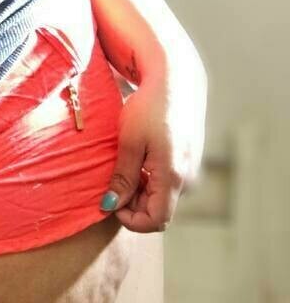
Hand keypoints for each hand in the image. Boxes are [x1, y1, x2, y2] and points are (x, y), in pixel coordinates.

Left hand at [99, 56, 206, 232]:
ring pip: (163, 197)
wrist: (175, 82)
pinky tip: (139, 159)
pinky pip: (169, 183)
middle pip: (159, 211)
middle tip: (113, 180)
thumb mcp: (129, 142)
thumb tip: (111, 206)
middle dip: (133, 204)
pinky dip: (151, 180)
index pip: (156, 221)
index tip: (111, 202)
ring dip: (141, 191)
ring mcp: (192, 171)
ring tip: (125, 165)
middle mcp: (188, 179)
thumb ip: (123, 178)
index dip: (130, 220)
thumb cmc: (149, 108)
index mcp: (173, 176)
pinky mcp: (190, 162)